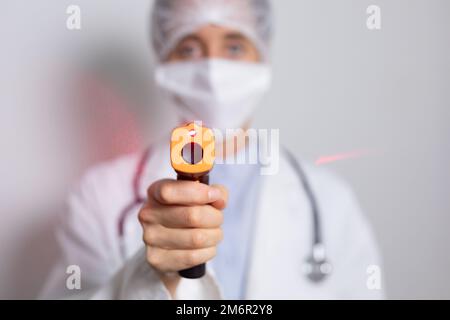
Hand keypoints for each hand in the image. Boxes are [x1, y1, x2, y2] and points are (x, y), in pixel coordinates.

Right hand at [138, 179, 227, 295]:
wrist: (171, 246)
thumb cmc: (189, 214)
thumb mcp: (201, 197)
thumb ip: (215, 192)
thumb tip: (219, 199)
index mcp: (155, 192)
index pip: (169, 192)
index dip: (197, 193)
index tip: (214, 195)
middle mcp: (148, 214)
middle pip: (192, 216)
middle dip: (215, 217)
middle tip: (218, 218)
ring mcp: (150, 239)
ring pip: (197, 238)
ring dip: (215, 235)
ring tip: (214, 233)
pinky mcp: (157, 259)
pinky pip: (193, 256)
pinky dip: (209, 251)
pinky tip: (206, 247)